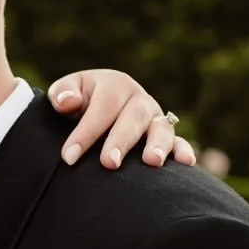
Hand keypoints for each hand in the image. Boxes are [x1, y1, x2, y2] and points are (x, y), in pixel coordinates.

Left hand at [48, 69, 196, 169]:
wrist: (97, 108)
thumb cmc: (78, 103)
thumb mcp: (67, 92)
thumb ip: (62, 93)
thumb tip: (69, 102)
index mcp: (115, 85)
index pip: (101, 108)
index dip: (85, 133)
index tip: (69, 157)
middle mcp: (139, 100)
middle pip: (133, 117)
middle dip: (121, 140)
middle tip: (109, 163)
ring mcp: (155, 118)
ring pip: (161, 128)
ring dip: (158, 144)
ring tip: (152, 161)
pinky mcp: (166, 136)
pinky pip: (179, 142)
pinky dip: (184, 150)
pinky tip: (185, 162)